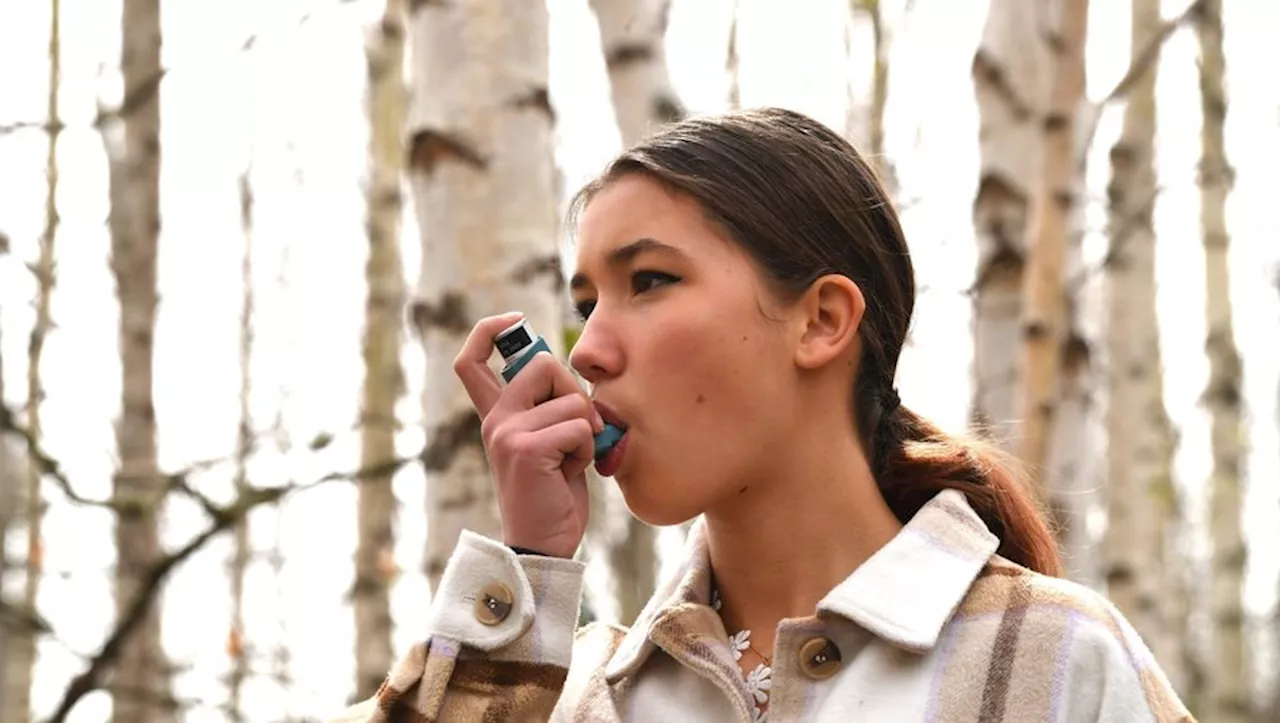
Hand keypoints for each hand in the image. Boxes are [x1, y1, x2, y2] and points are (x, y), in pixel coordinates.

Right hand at [453, 313, 603, 558]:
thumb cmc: (555, 495)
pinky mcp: (525, 449)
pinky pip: (577, 427)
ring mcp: (506, 433)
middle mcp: (495, 421)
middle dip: (574, 391)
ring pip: (569, 399)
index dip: (489, 330)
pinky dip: (587, 449)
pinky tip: (572, 472)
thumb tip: (573, 372)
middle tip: (577, 430)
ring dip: (586, 429)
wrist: (543, 546)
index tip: (514, 321)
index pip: (470, 361)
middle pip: (542, 363)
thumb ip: (552, 409)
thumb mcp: (551, 443)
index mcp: (496, 417)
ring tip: (571, 459)